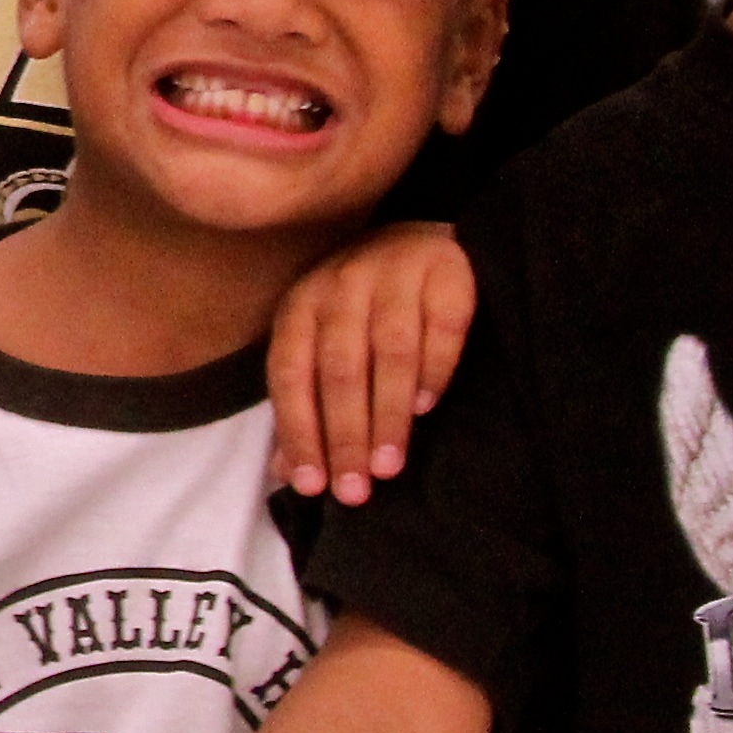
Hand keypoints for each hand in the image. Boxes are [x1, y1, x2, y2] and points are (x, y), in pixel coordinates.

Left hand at [269, 221, 474, 500]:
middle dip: (345, 436)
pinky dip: (434, 369)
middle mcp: (341, 286)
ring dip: (388, 414)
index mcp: (300, 306)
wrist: (416, 240)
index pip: (290, 375)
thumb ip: (304, 403)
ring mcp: (394, 275)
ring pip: (389, 352)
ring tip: (389, 466)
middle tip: (355, 491)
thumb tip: (286, 473)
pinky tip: (427, 406)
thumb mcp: (318, 344)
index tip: (312, 485)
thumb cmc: (358, 309)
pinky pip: (442, 327)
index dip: (299, 431)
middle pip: (340, 369)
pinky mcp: (446, 272)